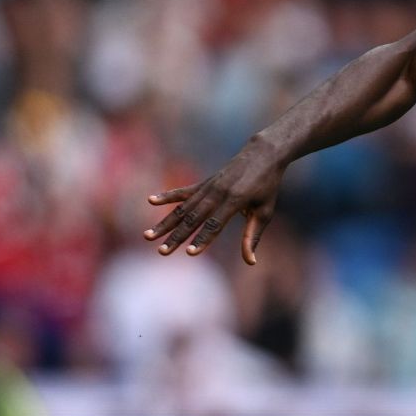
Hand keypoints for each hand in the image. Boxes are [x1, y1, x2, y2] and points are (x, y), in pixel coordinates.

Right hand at [144, 138, 285, 264]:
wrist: (263, 153)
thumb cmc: (267, 186)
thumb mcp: (265, 211)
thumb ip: (252, 237)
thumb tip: (250, 262)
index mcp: (236, 200)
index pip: (215, 224)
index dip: (203, 239)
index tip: (189, 253)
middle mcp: (218, 192)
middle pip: (193, 218)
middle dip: (176, 236)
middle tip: (162, 252)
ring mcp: (209, 186)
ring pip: (183, 208)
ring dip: (165, 223)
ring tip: (148, 236)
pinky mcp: (204, 183)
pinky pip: (183, 191)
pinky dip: (167, 196)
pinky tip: (150, 200)